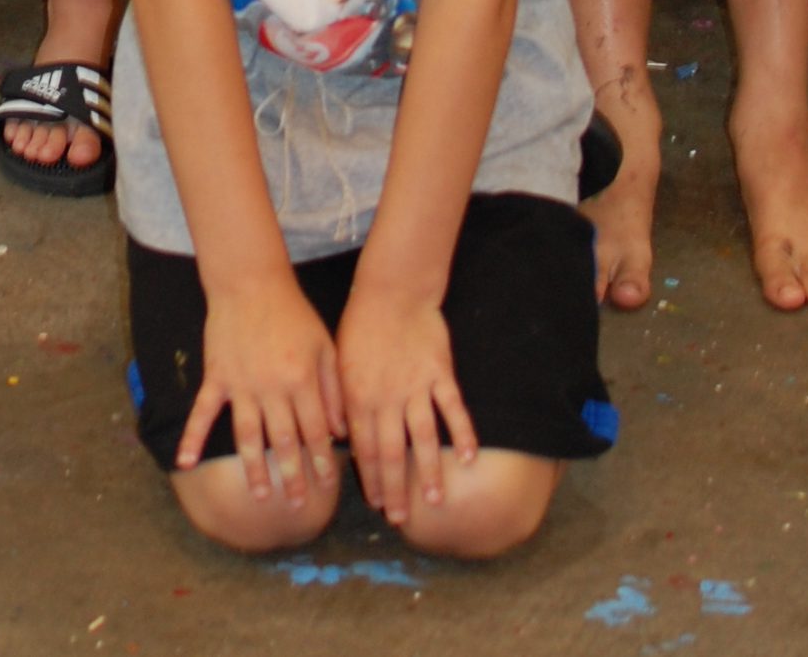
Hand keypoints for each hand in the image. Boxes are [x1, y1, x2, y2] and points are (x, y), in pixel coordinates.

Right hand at [178, 276, 345, 509]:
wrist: (250, 281)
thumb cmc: (293, 312)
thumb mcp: (324, 345)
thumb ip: (334, 388)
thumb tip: (339, 431)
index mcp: (301, 379)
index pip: (314, 430)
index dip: (321, 460)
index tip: (326, 487)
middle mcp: (271, 387)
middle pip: (284, 441)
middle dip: (293, 475)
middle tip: (298, 506)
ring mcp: (241, 384)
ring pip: (249, 436)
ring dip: (255, 468)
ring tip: (261, 495)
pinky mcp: (216, 376)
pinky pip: (202, 412)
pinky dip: (192, 437)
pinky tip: (185, 462)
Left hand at [336, 283, 475, 521]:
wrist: (392, 290)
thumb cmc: (361, 325)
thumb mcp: (338, 362)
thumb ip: (340, 402)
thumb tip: (340, 439)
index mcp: (358, 397)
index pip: (365, 449)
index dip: (371, 479)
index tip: (377, 503)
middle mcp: (387, 398)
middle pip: (393, 452)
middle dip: (396, 488)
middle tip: (401, 517)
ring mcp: (416, 386)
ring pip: (424, 438)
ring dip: (430, 471)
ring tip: (435, 500)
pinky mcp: (440, 373)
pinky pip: (453, 409)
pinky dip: (464, 433)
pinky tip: (470, 457)